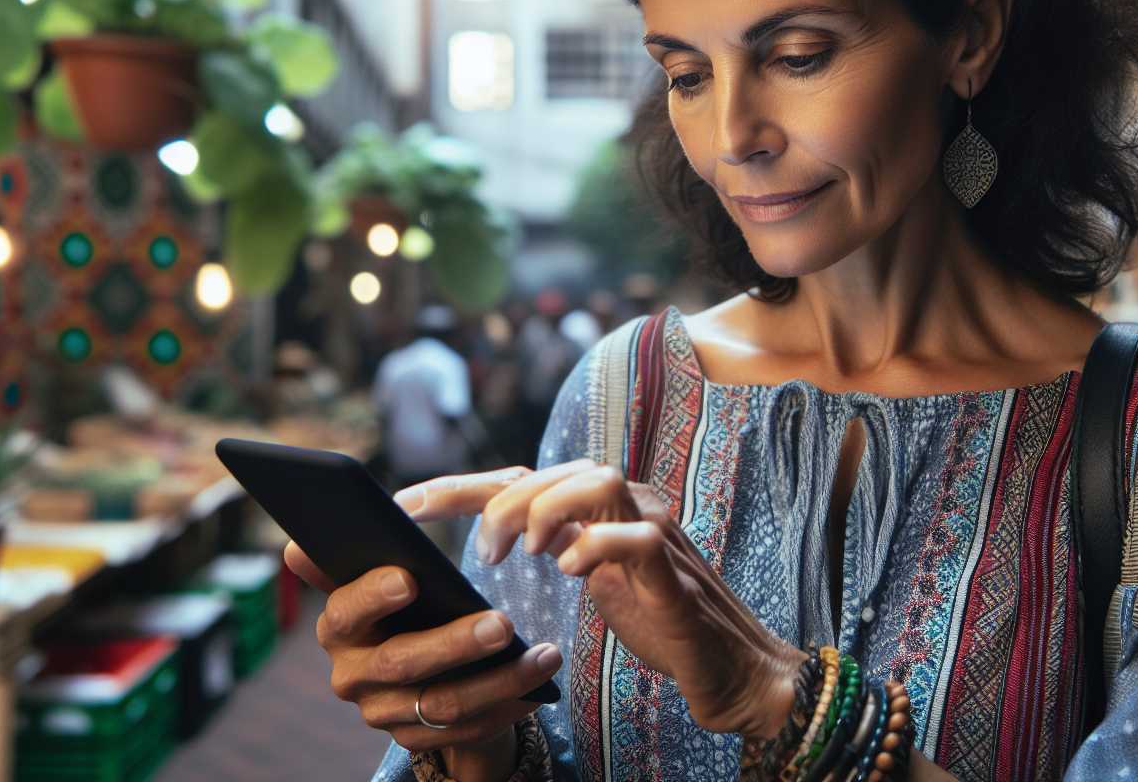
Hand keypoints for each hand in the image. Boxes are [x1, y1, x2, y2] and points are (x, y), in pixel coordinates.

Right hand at [284, 542, 563, 779]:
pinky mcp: (417, 740)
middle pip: (400, 662)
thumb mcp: (402, 566)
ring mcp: (384, 712)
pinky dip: (507, 707)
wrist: (434, 664)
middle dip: (454, 643)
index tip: (409, 577)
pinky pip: (467, 732)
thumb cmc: (420, 596)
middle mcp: (352, 674)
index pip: (345, 610)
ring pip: (443, 704)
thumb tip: (346, 528)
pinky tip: (540, 687)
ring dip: (499, 681)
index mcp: (340, 624)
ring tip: (545, 655)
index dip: (372, 595)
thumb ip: (377, 543)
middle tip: (502, 623)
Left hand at [397, 461, 804, 738]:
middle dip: (502, 500)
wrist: (732, 668)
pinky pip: (638, 539)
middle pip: (556, 469)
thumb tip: (493, 534)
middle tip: (482, 552)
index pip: (527, 476)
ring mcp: (657, 531)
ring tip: (525, 553)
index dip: (462, 484)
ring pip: (598, 480)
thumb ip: (559, 545)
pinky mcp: (676, 573)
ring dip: (548, 509)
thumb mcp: (597, 577)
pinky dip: (598, 546)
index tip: (405, 503)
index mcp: (606, 505)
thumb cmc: (662, 623)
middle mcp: (632, 505)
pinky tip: (571, 571)